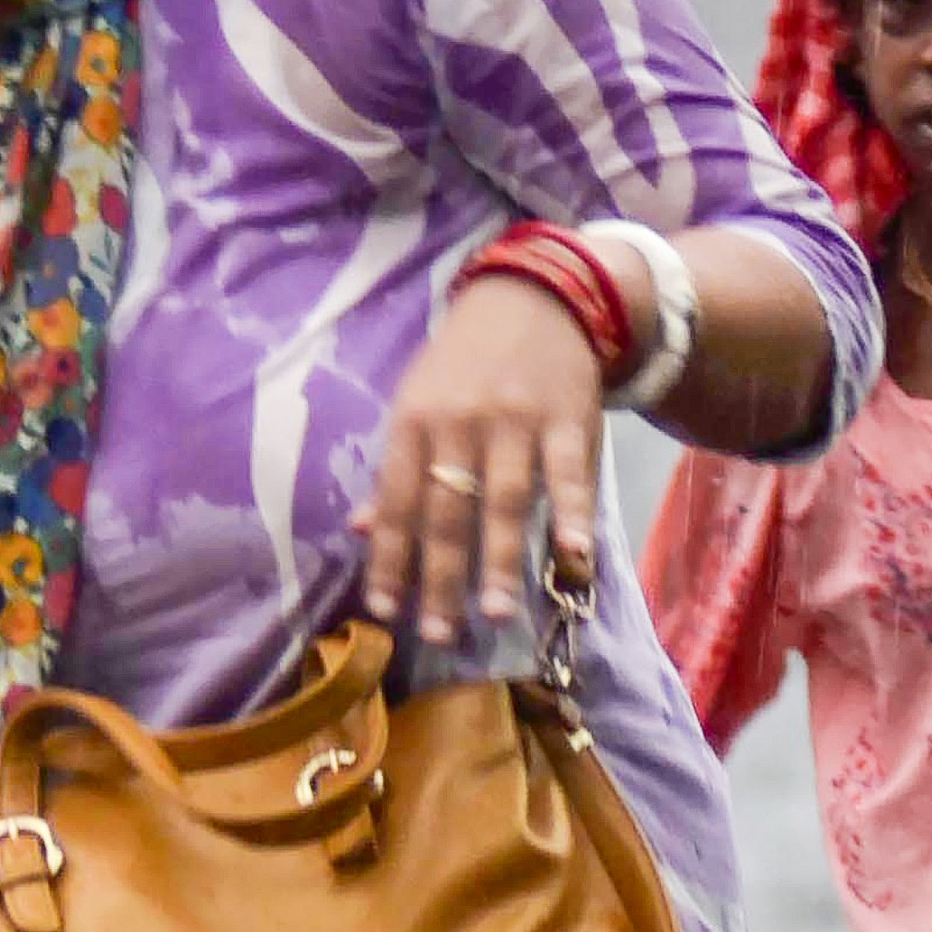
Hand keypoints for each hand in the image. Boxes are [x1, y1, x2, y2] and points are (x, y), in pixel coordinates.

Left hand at [366, 274, 609, 646]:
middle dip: (441, 577)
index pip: (395, 502)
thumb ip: (395, 470)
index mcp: (413, 423)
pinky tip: (572, 554)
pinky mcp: (565, 418)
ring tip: (497, 614)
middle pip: (446, 511)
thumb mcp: (418, 403)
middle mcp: (458, 424)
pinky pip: (567, 472)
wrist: (535, 296)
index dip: (389, 559)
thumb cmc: (466, 363)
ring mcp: (514, 422)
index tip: (385, 612)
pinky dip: (570, 512)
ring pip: (503, 499)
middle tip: (440, 635)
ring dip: (500, 559)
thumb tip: (359, 529)